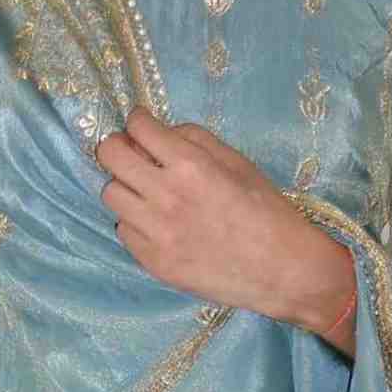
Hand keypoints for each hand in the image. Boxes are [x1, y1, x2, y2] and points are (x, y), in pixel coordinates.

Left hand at [95, 106, 355, 351]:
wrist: (281, 271)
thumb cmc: (267, 212)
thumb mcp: (238, 163)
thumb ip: (196, 141)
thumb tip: (161, 133)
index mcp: (190, 165)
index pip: (138, 127)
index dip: (138, 120)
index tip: (142, 125)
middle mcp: (166, 196)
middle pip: (110, 156)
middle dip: (117, 146)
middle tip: (130, 152)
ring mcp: (156, 233)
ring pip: (111, 194)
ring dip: (125, 186)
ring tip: (146, 193)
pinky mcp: (153, 262)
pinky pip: (124, 231)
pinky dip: (136, 222)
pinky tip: (159, 225)